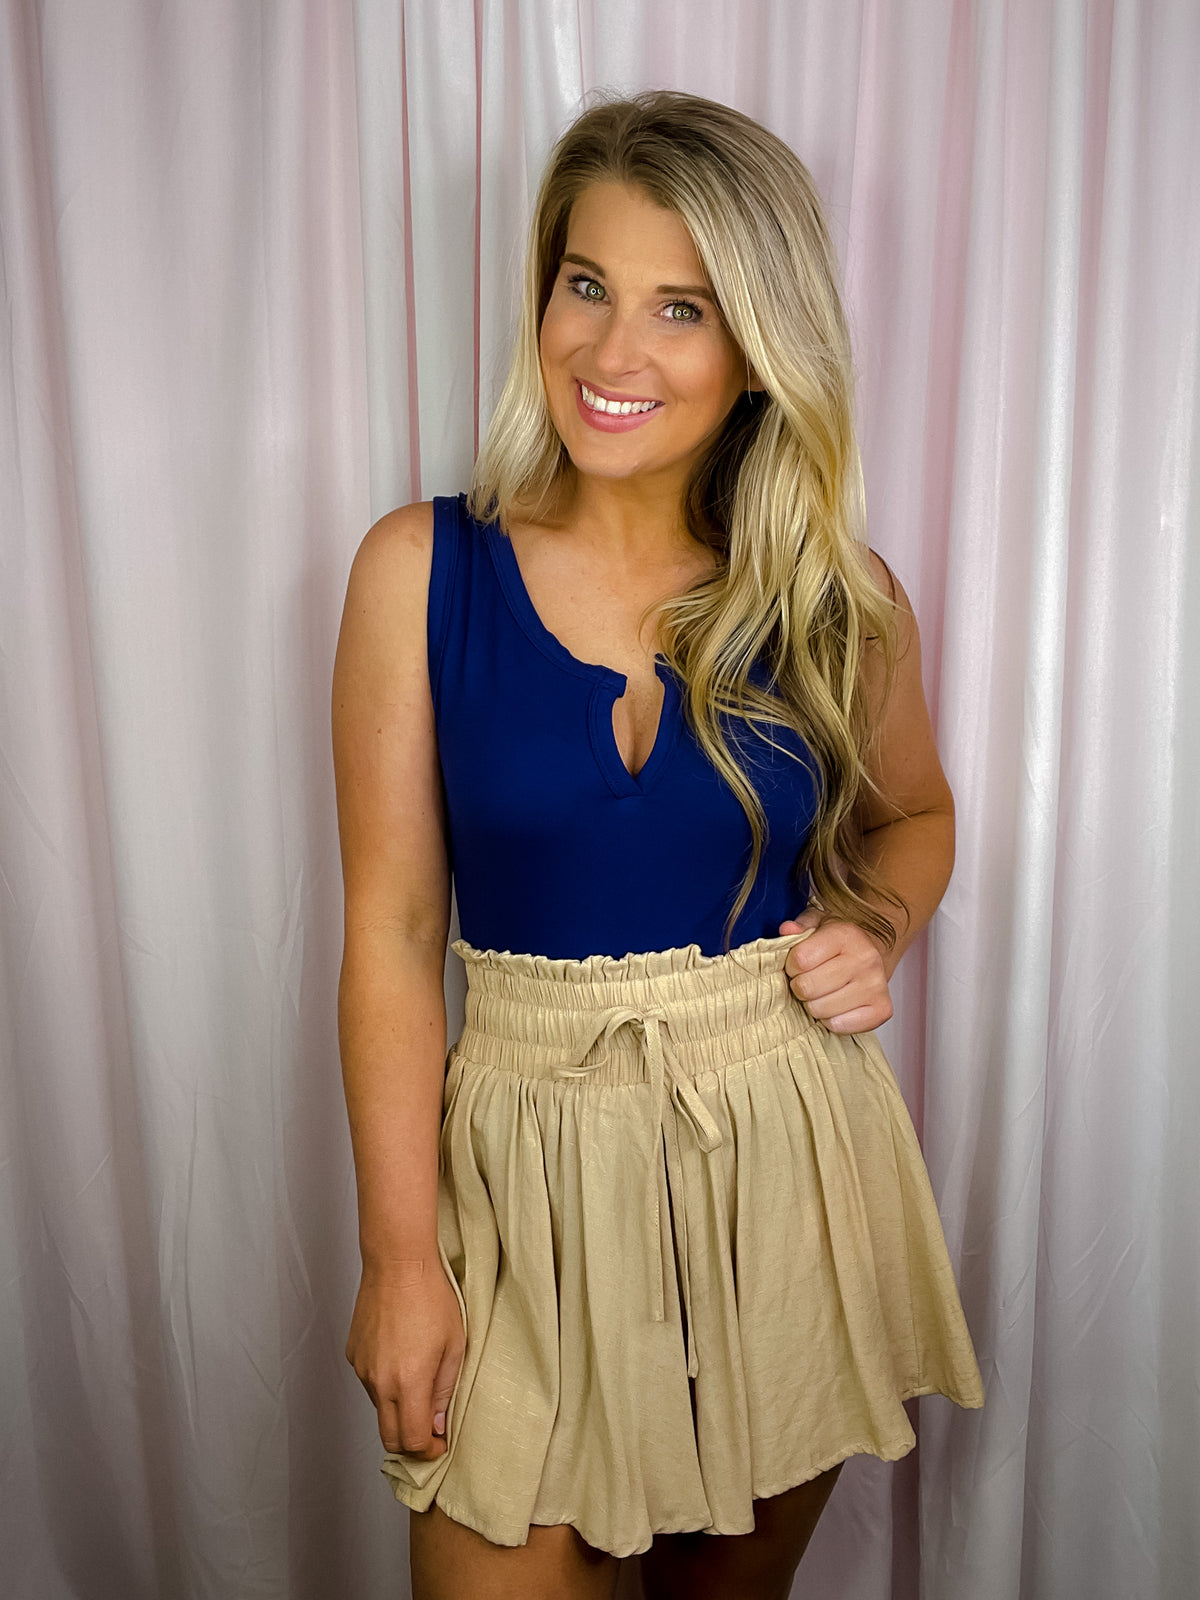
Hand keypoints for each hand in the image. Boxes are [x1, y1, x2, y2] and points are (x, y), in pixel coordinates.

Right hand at [345, 1266, 464, 1459]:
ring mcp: (362, 1369)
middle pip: (389, 1437)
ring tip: (418, 1382)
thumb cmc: (432, 1298)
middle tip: (429, 1431)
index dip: (427, 1450)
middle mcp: (379, 1382)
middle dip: (410, 1443)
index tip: (439, 1443)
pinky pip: (369, 1383)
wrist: (398, 1264)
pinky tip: (401, 1359)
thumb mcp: (454, 1346)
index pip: (411, 1441)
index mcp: (408, 1382)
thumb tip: (436, 1424)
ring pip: (379, 1408)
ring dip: (398, 1409)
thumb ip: (445, 1392)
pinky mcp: (353, 1355)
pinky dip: (385, 1385)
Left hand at [779, 910, 893, 1033]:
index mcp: (846, 935)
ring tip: (822, 993)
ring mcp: (876, 985)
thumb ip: (800, 926)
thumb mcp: (817, 924)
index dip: (791, 966)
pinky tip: (836, 1006)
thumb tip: (787, 930)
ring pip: (820, 1009)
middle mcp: (865, 959)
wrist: (870, 954)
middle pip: (808, 987)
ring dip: (814, 1004)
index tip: (799, 965)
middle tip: (809, 981)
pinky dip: (831, 1020)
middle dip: (801, 987)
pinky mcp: (882, 1009)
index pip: (800, 959)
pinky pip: (838, 1025)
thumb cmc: (837, 944)